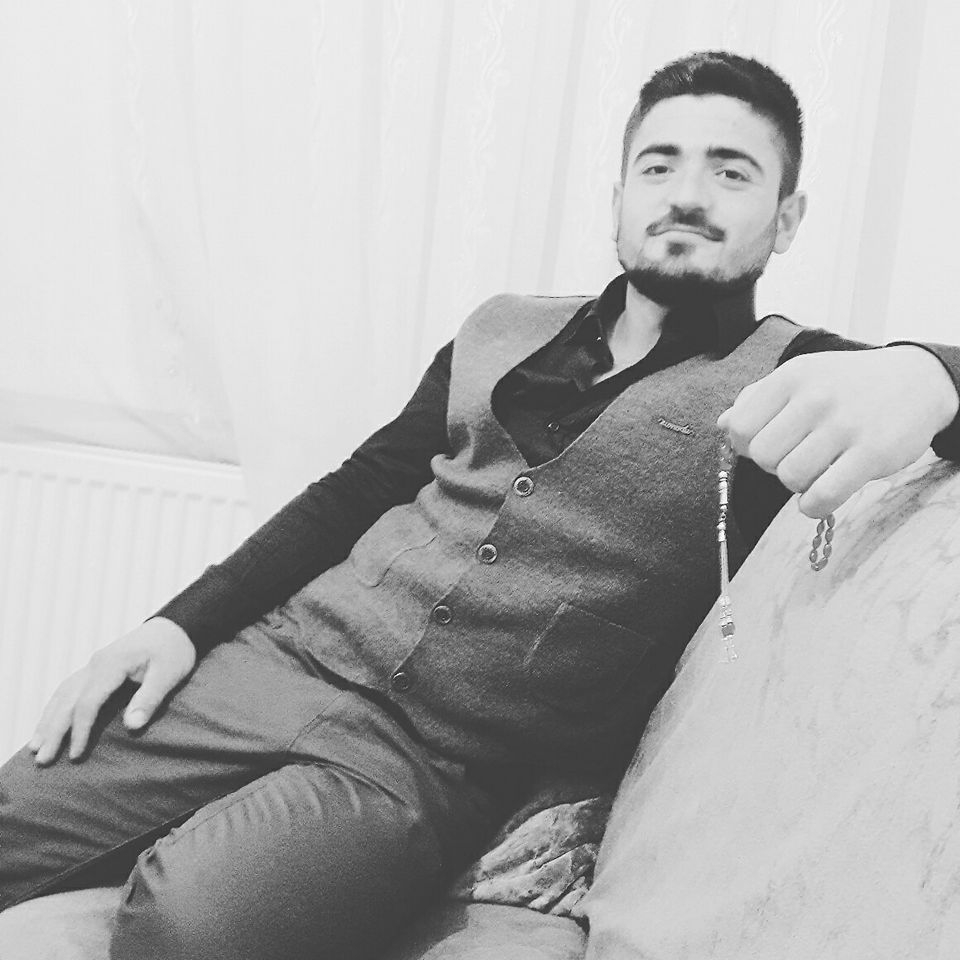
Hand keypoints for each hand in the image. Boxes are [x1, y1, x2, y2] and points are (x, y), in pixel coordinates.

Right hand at [28, 617, 195, 764]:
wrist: (174, 628)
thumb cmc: (175, 650)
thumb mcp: (169, 674)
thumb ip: (150, 699)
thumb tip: (132, 726)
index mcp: (112, 664)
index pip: (88, 702)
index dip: (81, 730)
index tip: (76, 755)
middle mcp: (96, 664)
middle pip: (67, 700)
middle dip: (53, 731)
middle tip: (42, 759)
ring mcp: (94, 665)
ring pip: (62, 694)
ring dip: (48, 720)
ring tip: (34, 747)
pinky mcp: (96, 668)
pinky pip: (68, 689)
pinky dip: (55, 707)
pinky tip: (48, 722)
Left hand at [717, 346, 958, 517]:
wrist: (916, 380)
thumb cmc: (845, 384)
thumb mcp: (801, 377)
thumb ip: (758, 398)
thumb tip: (723, 424)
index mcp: (791, 377)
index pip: (738, 428)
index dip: (746, 446)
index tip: (768, 443)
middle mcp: (815, 398)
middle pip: (762, 456)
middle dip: (772, 465)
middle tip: (795, 456)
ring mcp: (845, 425)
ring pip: (790, 477)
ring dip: (797, 484)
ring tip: (815, 471)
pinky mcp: (872, 454)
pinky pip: (822, 496)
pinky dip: (813, 505)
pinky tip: (819, 496)